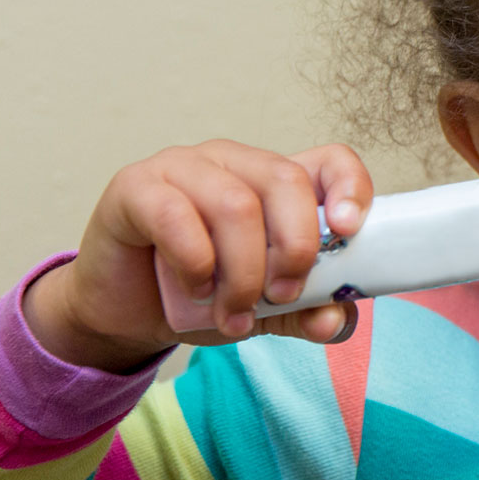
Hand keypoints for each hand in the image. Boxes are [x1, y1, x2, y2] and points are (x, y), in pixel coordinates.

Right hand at [23, 140, 374, 370]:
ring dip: (243, 272)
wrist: (127, 314)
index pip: (330, 160)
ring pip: (235, 204)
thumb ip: (305, 311)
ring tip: (235, 311)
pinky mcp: (135, 186)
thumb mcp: (265, 309)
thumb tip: (335, 319)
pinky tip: (196, 289)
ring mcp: (182, 166)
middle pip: (286, 180)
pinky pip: (176, 215)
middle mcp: (233, 162)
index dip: (351, 187)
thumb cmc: (200, 295)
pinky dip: (195, 263)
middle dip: (295, 247)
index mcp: (274, 181)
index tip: (349, 231)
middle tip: (284, 296)